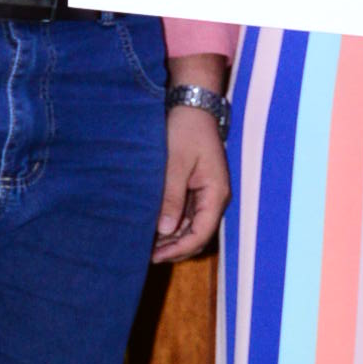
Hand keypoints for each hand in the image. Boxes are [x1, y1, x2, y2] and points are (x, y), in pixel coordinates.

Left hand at [153, 102, 227, 263]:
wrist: (193, 106)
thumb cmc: (186, 130)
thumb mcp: (176, 162)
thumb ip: (172, 196)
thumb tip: (165, 229)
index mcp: (216, 193)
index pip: (201, 233)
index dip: (179, 249)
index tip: (155, 256)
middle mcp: (215, 199)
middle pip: (198, 235)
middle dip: (174, 248)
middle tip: (146, 255)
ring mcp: (206, 195)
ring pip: (191, 228)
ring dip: (172, 238)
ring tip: (146, 244)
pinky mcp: (196, 189)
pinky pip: (186, 216)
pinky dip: (171, 225)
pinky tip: (153, 228)